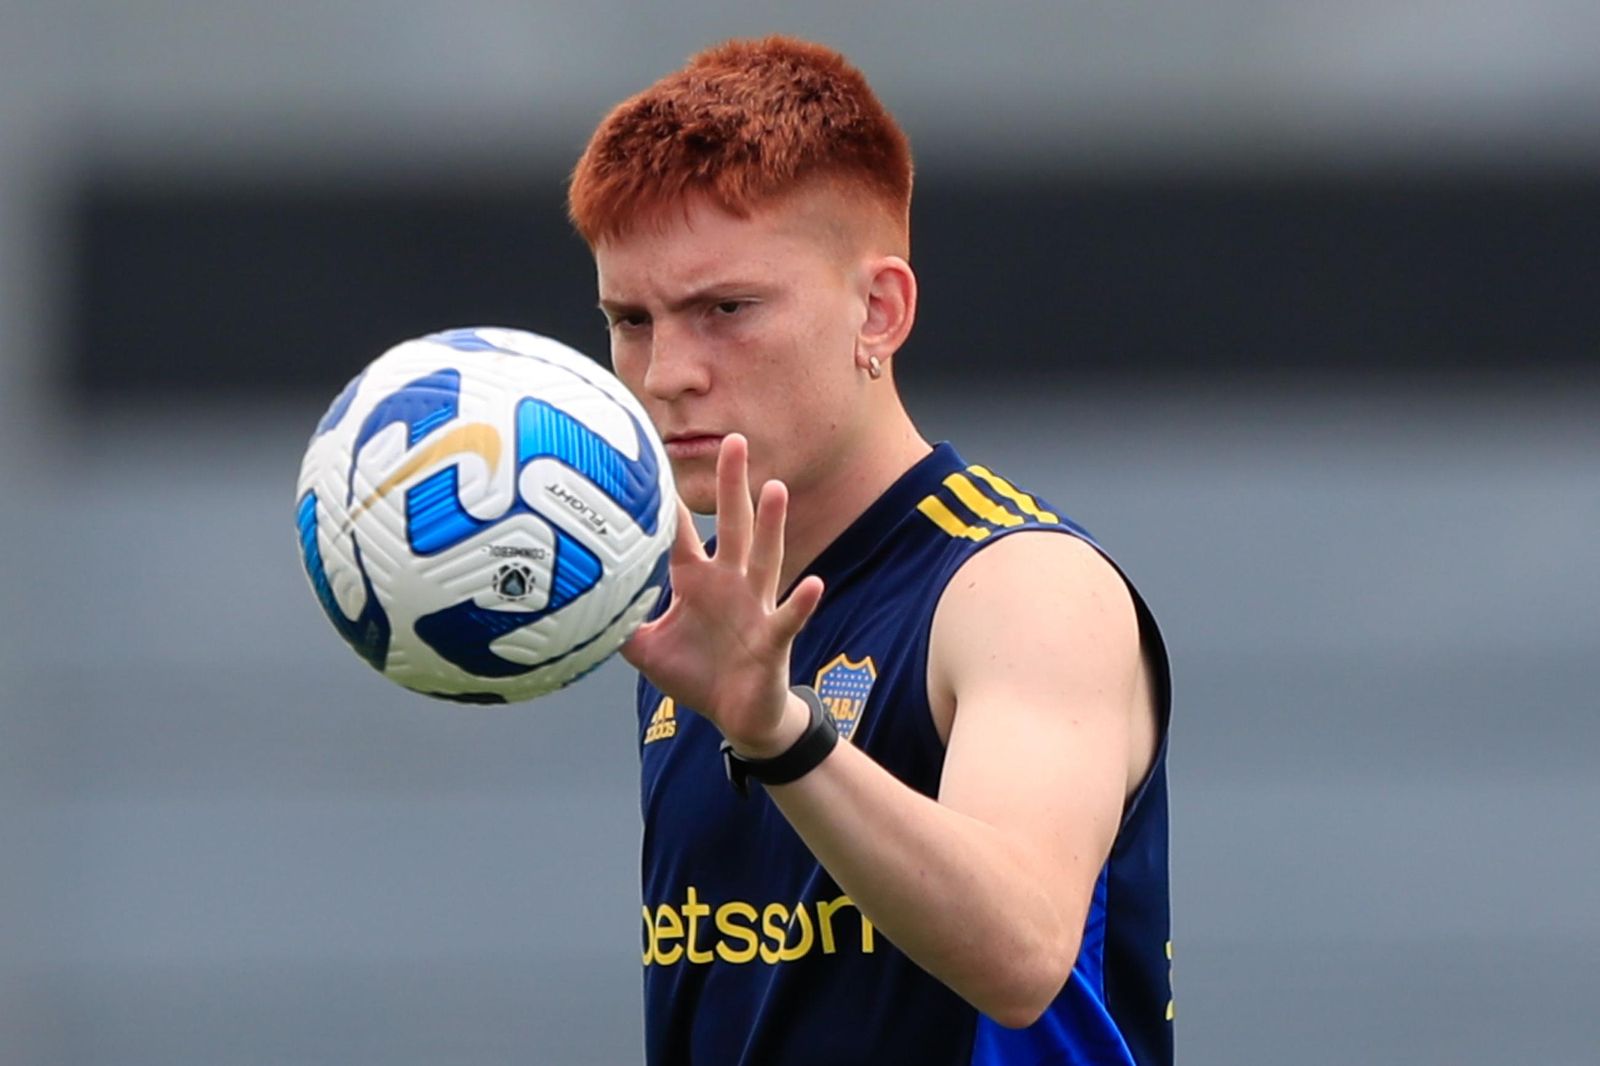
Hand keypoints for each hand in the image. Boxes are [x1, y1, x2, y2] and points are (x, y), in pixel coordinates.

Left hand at [621, 434, 824, 753]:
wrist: (736, 715)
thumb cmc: (697, 674)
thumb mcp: (646, 649)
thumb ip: (617, 623)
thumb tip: (573, 607)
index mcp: (697, 580)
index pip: (680, 532)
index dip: (667, 500)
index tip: (656, 457)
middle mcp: (729, 583)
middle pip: (732, 525)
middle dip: (733, 485)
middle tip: (734, 440)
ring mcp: (755, 607)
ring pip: (764, 558)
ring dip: (771, 525)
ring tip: (775, 489)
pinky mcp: (773, 639)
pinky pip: (787, 618)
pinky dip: (801, 602)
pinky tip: (812, 584)